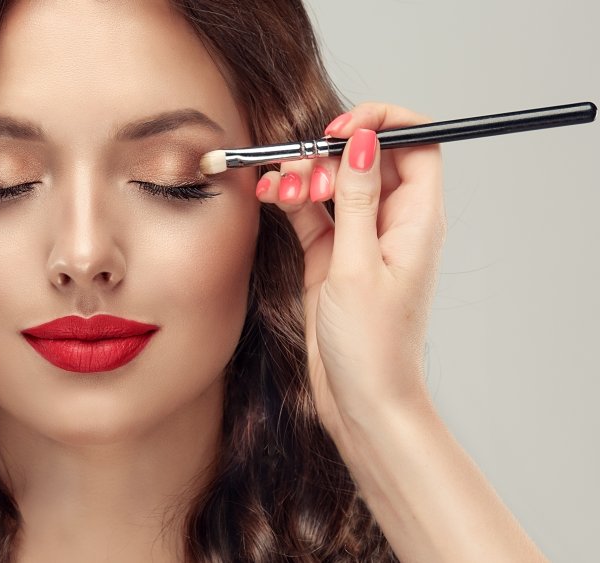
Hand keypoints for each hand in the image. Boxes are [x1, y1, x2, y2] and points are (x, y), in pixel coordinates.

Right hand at [254, 102, 447, 441]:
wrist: (361, 400)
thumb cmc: (372, 346)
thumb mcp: (357, 266)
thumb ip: (356, 200)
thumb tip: (363, 142)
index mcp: (416, 220)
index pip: (416, 143)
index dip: (382, 124)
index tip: (342, 128)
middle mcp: (392, 223)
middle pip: (367, 159)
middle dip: (329, 153)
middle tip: (300, 168)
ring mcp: (360, 239)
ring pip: (334, 183)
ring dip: (303, 177)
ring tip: (278, 186)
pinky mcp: (331, 256)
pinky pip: (311, 212)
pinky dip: (291, 200)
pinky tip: (270, 196)